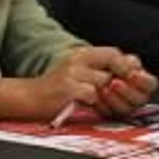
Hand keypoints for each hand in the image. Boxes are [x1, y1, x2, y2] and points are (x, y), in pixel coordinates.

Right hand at [0, 47, 157, 120]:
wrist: (28, 99)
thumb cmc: (54, 92)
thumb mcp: (78, 75)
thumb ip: (100, 72)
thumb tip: (129, 73)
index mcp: (82, 55)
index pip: (114, 53)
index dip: (126, 66)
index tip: (131, 80)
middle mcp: (78, 59)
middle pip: (114, 64)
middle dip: (122, 82)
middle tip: (119, 94)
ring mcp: (73, 72)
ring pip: (105, 82)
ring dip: (106, 96)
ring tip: (97, 103)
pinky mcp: (68, 87)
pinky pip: (92, 94)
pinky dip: (93, 103)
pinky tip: (86, 106)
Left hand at [90, 51, 157, 118]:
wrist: (74, 70)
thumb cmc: (95, 61)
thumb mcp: (108, 55)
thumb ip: (120, 61)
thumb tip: (128, 72)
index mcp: (138, 78)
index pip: (150, 84)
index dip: (144, 81)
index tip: (131, 75)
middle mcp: (132, 94)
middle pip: (141, 99)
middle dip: (128, 92)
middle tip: (114, 83)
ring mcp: (121, 105)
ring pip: (127, 109)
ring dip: (115, 100)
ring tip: (103, 89)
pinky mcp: (108, 113)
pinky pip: (110, 114)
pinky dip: (103, 105)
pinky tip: (96, 97)